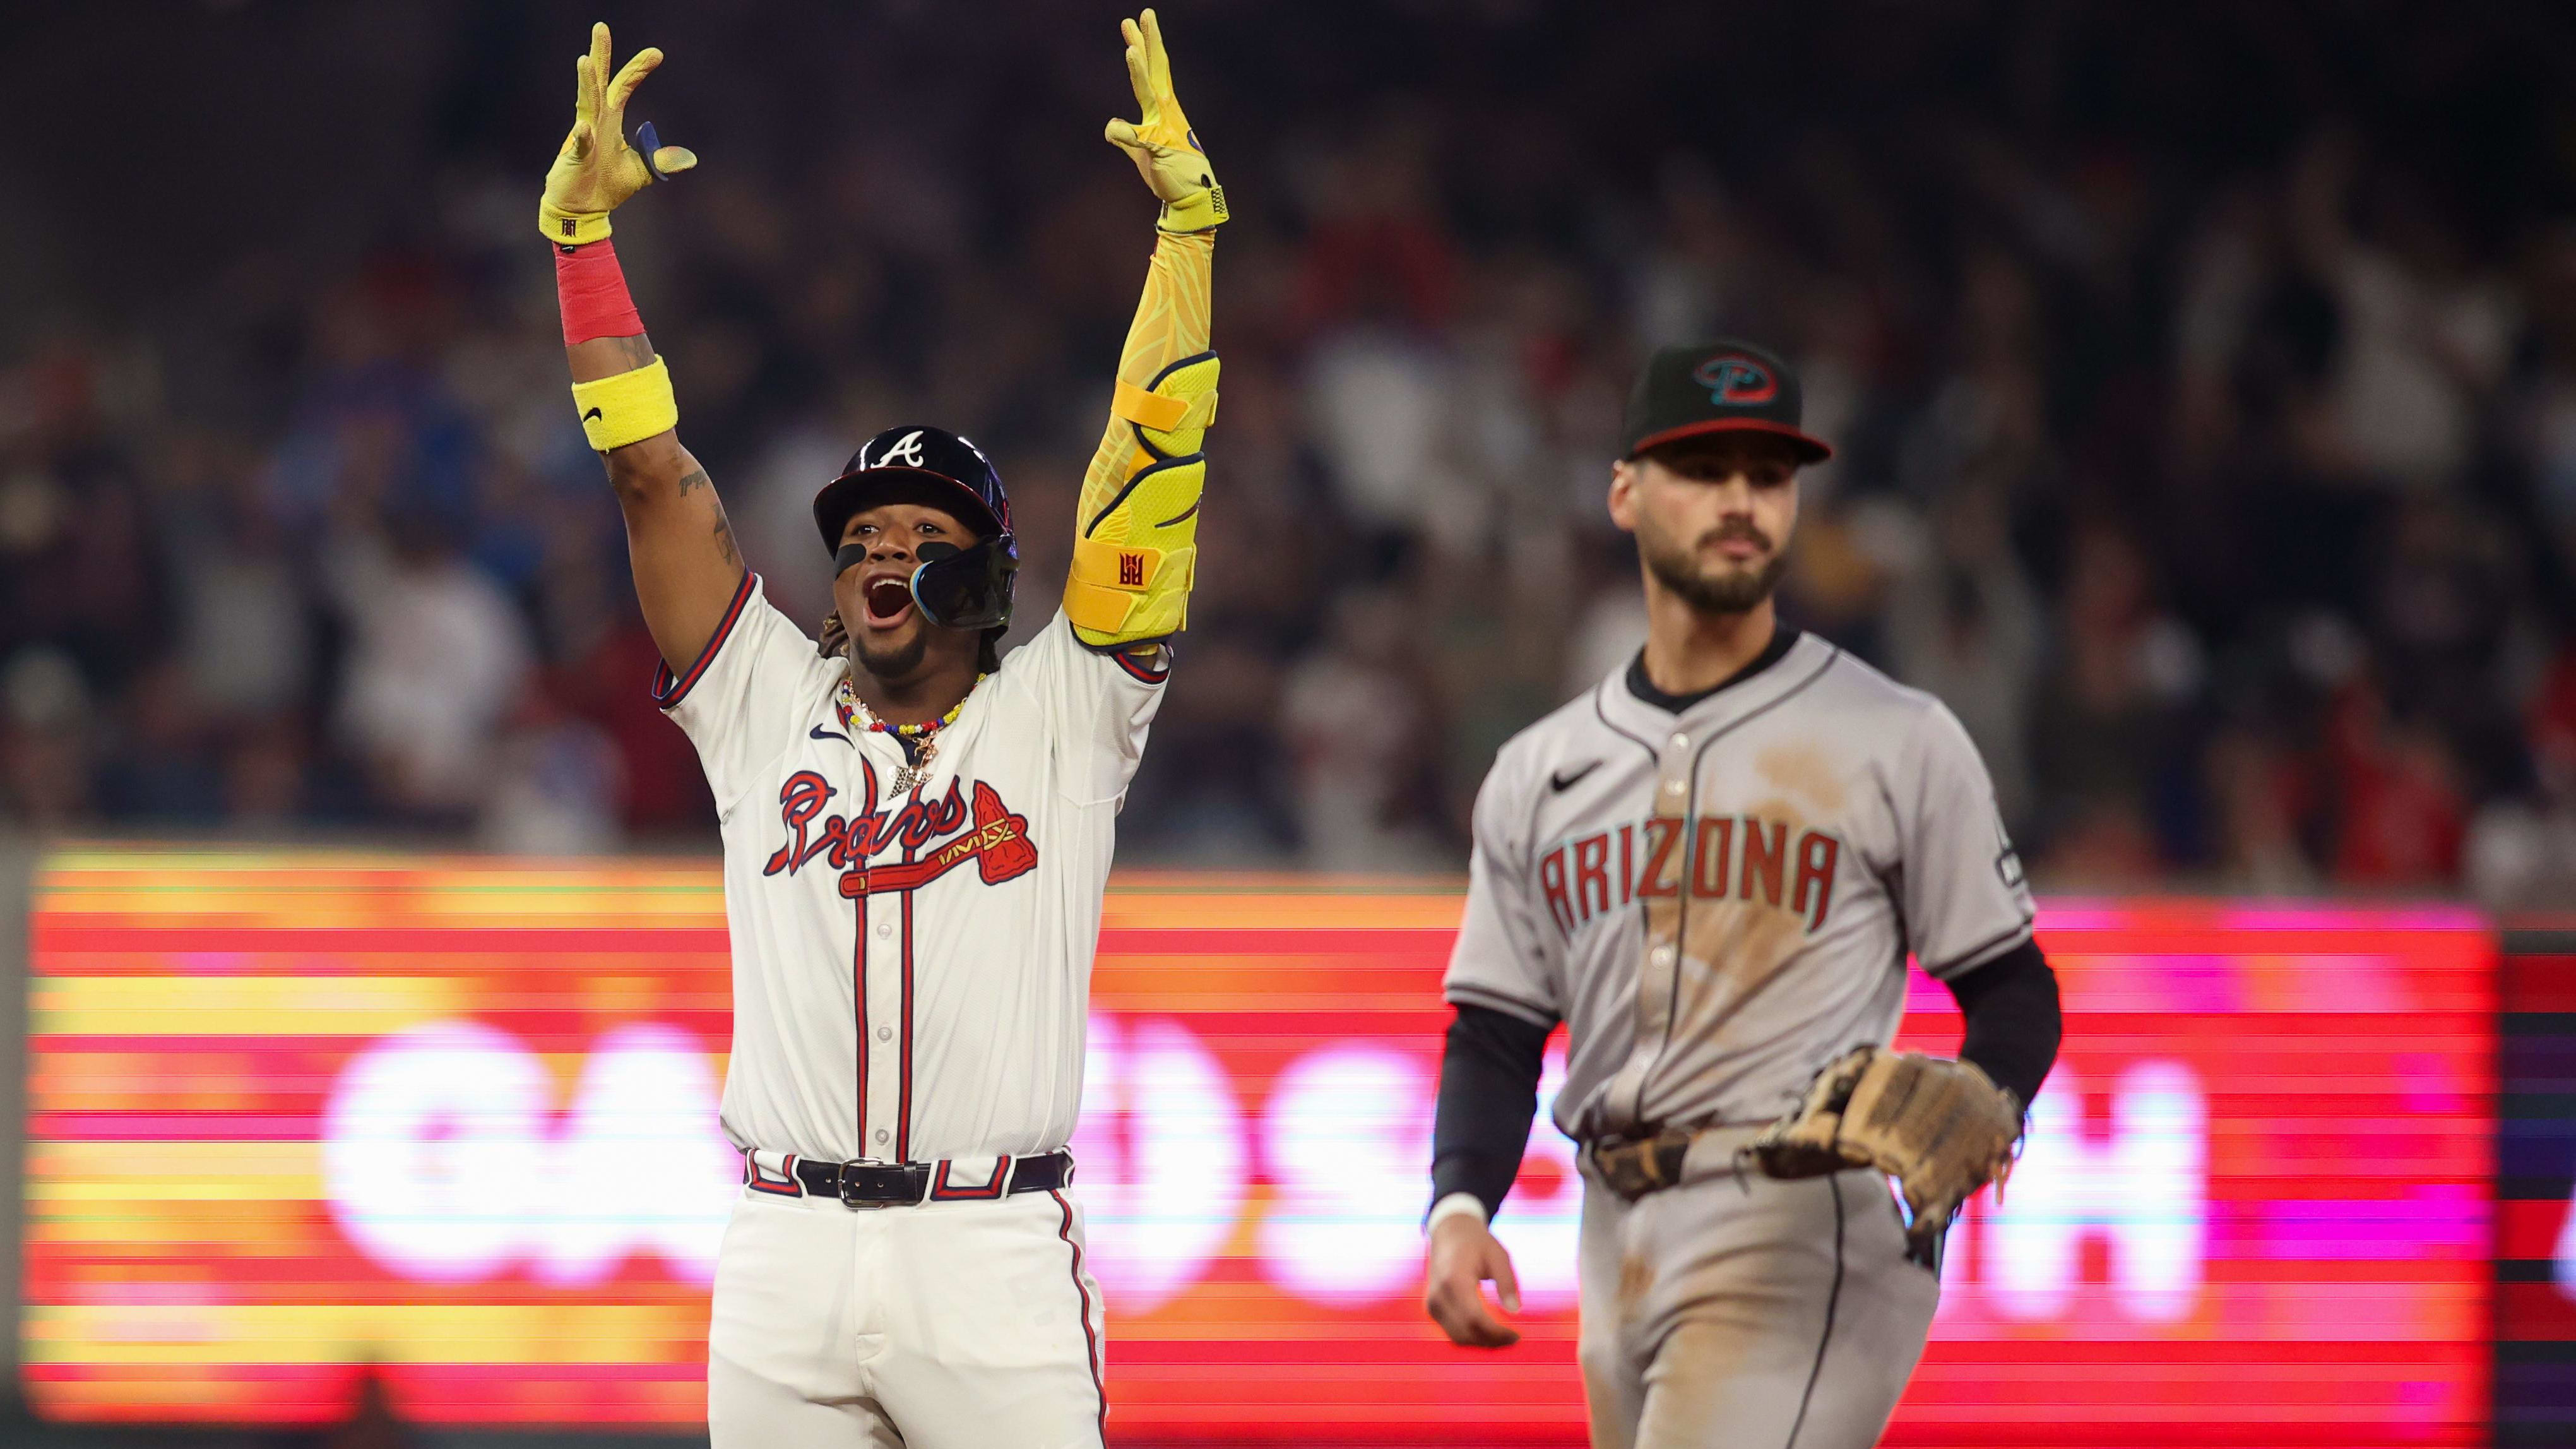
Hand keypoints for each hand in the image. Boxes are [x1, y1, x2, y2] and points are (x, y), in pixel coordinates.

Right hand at [539, 22, 697, 244]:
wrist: (582, 209)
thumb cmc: (605, 186)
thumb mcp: (640, 172)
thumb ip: (660, 161)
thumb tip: (690, 159)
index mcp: (611, 121)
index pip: (624, 87)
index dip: (638, 70)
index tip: (657, 53)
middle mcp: (596, 121)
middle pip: (600, 83)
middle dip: (601, 55)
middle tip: (601, 27)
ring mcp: (583, 137)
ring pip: (586, 104)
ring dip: (587, 84)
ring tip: (585, 60)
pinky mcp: (575, 158)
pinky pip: (580, 144)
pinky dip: (582, 135)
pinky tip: (583, 125)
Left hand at [1103, 9, 1225, 231]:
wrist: (1190, 197)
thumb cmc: (1170, 171)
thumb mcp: (1143, 151)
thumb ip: (1126, 136)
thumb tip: (1112, 127)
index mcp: (1163, 109)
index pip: (1152, 70)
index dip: (1145, 45)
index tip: (1137, 22)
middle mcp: (1166, 113)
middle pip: (1155, 71)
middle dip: (1149, 42)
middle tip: (1144, 14)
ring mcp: (1163, 129)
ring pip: (1149, 95)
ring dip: (1140, 73)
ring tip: (1131, 51)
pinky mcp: (1159, 149)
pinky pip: (1139, 138)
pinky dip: (1126, 133)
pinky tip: (1113, 128)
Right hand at [1423, 1213, 1521, 1348]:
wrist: (1449, 1233)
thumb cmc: (1477, 1243)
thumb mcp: (1498, 1255)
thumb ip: (1507, 1282)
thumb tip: (1515, 1310)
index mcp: (1454, 1279)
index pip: (1475, 1318)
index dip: (1497, 1333)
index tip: (1517, 1336)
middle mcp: (1439, 1295)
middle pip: (1466, 1332)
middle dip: (1492, 1341)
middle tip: (1514, 1338)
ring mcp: (1432, 1303)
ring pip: (1458, 1337)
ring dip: (1482, 1342)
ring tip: (1504, 1337)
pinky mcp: (1432, 1308)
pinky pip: (1452, 1331)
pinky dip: (1472, 1337)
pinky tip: (1490, 1332)